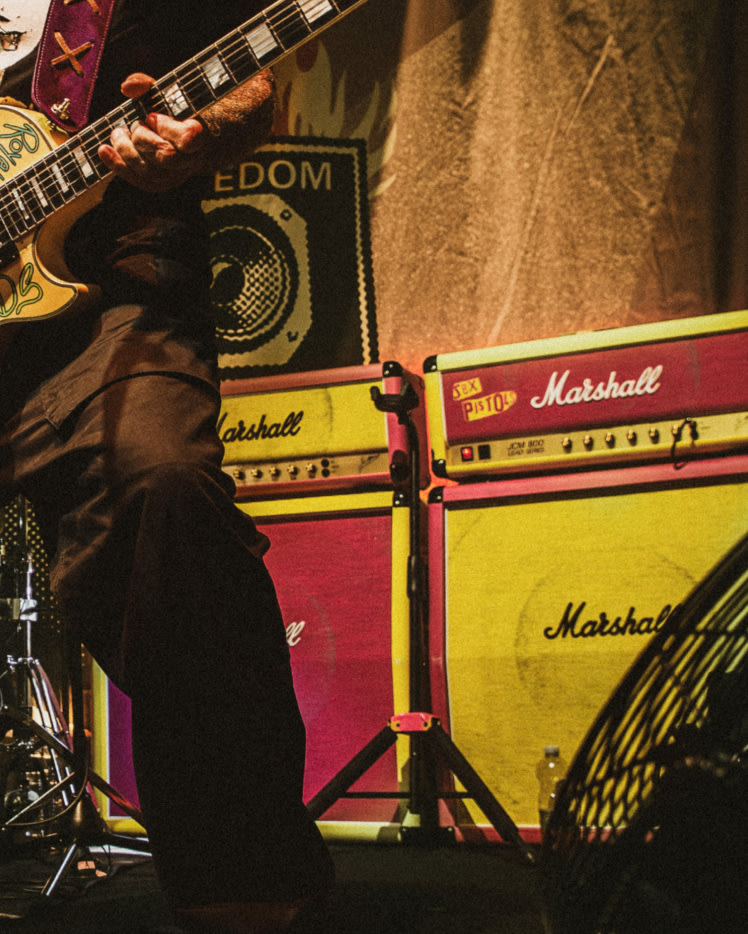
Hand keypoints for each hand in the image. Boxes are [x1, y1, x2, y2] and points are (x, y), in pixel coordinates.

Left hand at [98, 73, 206, 191]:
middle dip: (142, 139)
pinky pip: (141, 182)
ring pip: (150, 173)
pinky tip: (103, 150)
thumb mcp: (165, 93)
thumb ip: (147, 85)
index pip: (186, 139)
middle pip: (165, 157)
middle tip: (132, 125)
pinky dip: (119, 166)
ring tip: (116, 133)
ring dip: (126, 152)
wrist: (191, 138)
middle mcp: (190, 160)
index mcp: (198, 135)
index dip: (165, 129)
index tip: (151, 116)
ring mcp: (177, 175)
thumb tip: (127, 88)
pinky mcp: (163, 183)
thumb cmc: (175, 111)